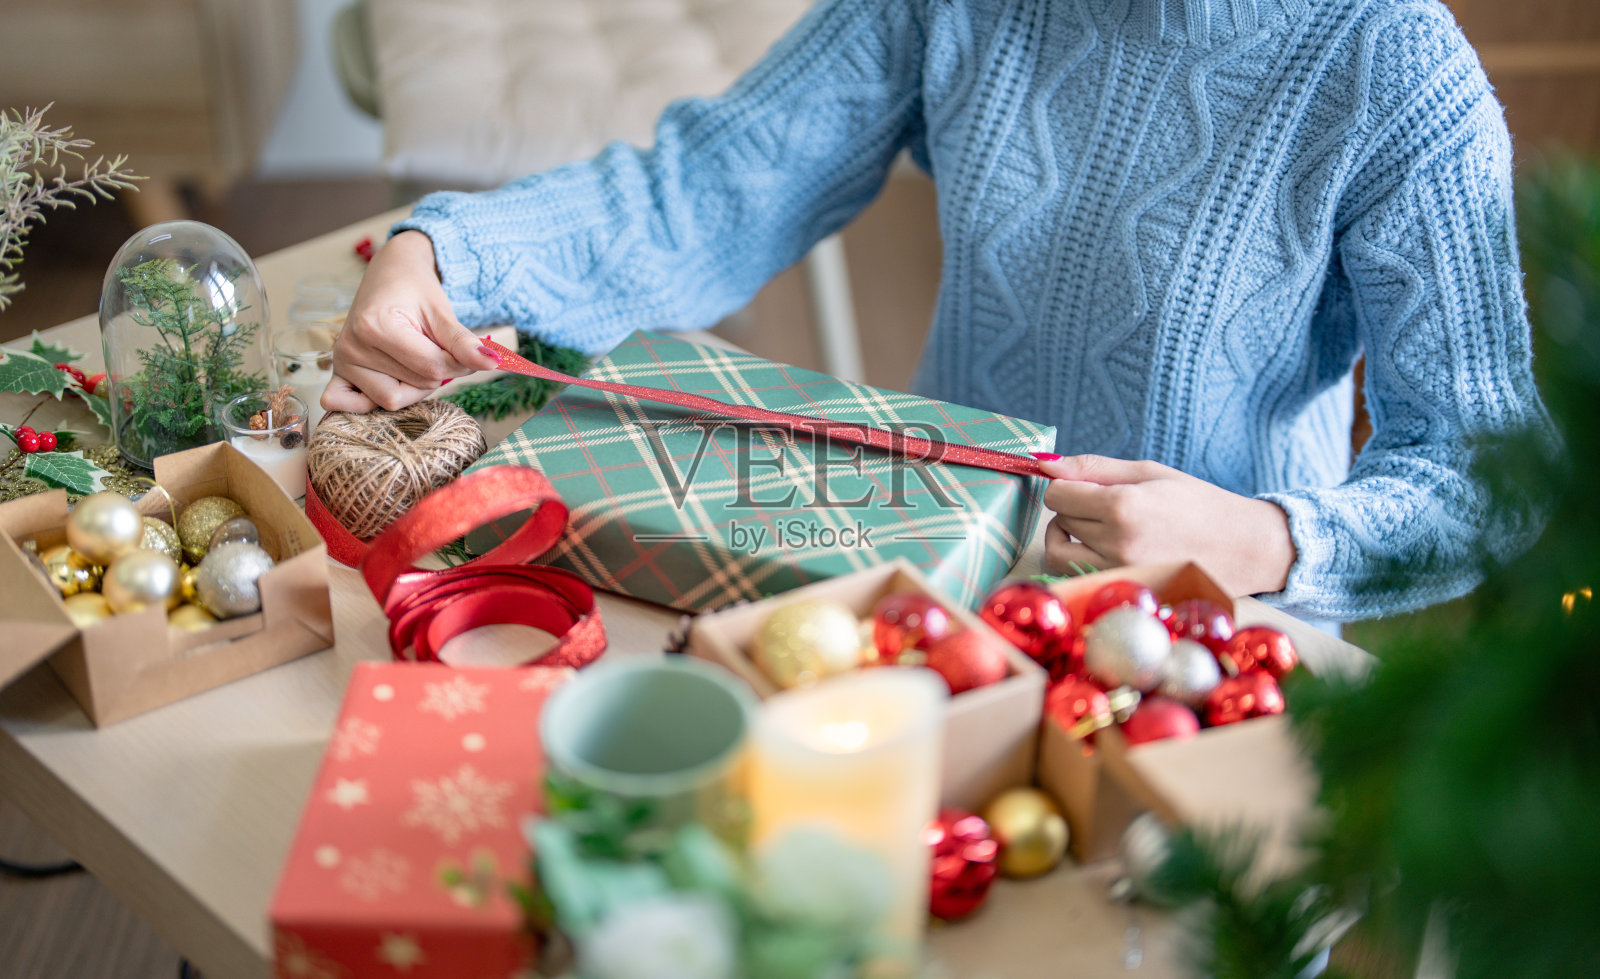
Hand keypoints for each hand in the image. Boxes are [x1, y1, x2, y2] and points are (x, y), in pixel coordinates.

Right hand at [321, 230, 500, 412]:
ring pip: (393, 400)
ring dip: (414, 385)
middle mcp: (353, 346)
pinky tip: (383, 384)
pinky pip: (352, 405)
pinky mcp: (339, 371)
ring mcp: (342, 361)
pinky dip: (368, 404)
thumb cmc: (416, 290)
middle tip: (433, 345)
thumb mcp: (442, 312)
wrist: (390, 273)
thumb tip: (493, 363)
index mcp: (376, 327)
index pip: (430, 368)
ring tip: (413, 356)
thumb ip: (463, 342)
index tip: (463, 348)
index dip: (457, 363)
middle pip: (415, 386)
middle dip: (436, 371)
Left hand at [1036, 454, 1296, 596]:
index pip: (1057, 494)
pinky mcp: (1124, 590)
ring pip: (1059, 553)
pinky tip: (1106, 551)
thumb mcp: (1148, 472)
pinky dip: (1081, 562)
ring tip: (1095, 529)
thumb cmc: (1198, 503)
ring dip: (1068, 538)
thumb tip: (1044, 460)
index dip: (1065, 486)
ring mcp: (1120, 572)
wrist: (1244, 547)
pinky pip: (1078, 576)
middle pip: (1058, 521)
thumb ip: (1093, 467)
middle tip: (1100, 506)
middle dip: (1071, 509)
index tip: (1085, 486)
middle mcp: (1117, 543)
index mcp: (1122, 506)